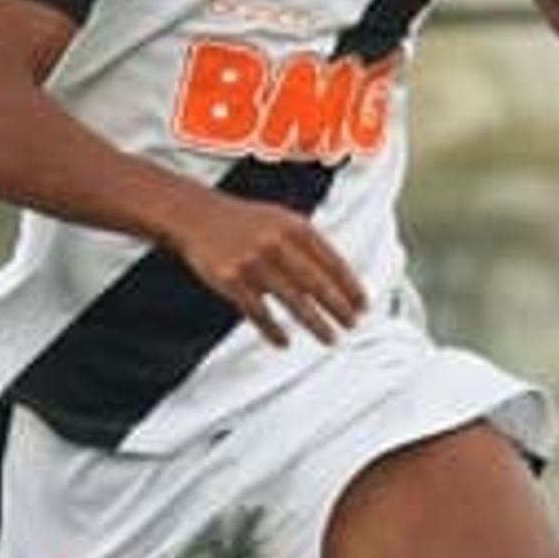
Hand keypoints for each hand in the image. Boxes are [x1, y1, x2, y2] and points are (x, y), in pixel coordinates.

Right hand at [168, 192, 366, 346]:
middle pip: (317, 283)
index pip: (332, 261)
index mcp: (294, 227)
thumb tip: (339, 279)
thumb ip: (308, 244)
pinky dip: (273, 330)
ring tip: (330, 338)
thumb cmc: (244, 222)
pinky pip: (258, 312)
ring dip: (316, 323)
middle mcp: (276, 243)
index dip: (351, 286)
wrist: (195, 216)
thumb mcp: (280, 220)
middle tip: (353, 325)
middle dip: (339, 308)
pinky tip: (283, 342)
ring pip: (293, 301)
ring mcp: (253, 262)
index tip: (363, 305)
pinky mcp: (231, 280)